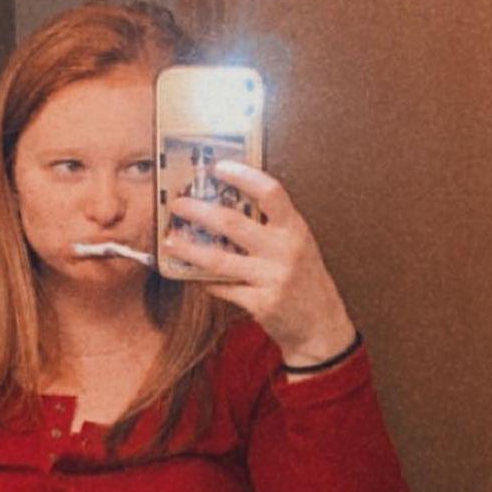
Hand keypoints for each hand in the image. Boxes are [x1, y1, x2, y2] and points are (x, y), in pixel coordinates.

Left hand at [162, 160, 356, 367]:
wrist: (321, 325)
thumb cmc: (305, 280)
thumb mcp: (298, 246)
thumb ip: (271, 228)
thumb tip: (228, 205)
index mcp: (295, 229)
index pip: (271, 193)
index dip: (244, 176)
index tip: (218, 167)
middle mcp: (285, 250)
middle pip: (234, 224)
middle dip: (200, 212)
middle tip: (178, 205)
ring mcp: (273, 278)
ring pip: (220, 259)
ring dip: (190, 249)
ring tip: (170, 242)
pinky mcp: (261, 304)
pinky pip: (224, 288)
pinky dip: (205, 281)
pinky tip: (192, 275)